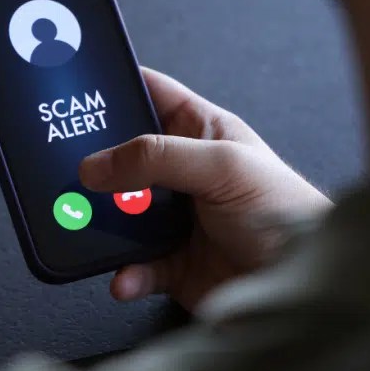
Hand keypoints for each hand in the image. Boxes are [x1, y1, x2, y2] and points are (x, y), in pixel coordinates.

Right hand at [80, 68, 330, 311]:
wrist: (303, 283)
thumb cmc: (287, 211)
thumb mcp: (224, 166)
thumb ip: (159, 157)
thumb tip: (100, 162)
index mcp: (202, 133)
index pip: (152, 96)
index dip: (117, 87)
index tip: (80, 87)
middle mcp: (184, 173)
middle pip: (122, 159)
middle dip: (94, 166)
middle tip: (66, 168)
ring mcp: (175, 220)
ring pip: (119, 215)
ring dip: (101, 224)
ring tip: (85, 225)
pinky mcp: (172, 264)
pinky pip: (133, 265)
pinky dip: (124, 273)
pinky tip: (125, 275)